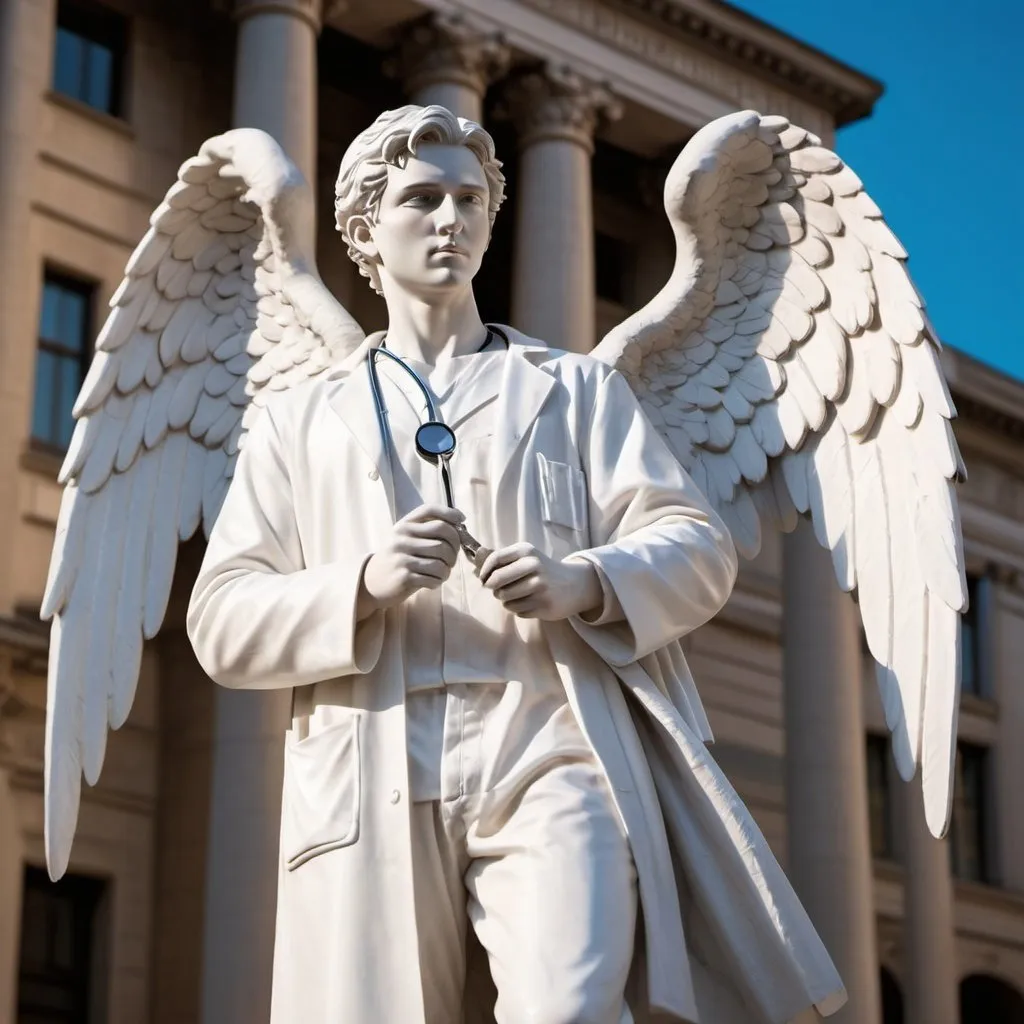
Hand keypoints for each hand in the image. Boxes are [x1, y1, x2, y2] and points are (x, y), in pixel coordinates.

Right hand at [359, 504, 463, 614]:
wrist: (371, 581)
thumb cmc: (398, 558)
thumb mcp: (407, 539)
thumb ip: (427, 530)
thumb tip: (459, 525)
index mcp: (404, 525)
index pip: (430, 510)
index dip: (450, 512)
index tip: (462, 520)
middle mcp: (402, 537)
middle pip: (443, 534)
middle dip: (455, 547)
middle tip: (452, 559)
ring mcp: (402, 557)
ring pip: (441, 560)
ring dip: (447, 569)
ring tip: (442, 572)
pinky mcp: (404, 576)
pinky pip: (434, 577)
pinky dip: (439, 581)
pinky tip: (433, 581)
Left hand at [477, 543, 602, 620]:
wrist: (574, 584)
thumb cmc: (543, 570)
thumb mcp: (528, 556)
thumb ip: (505, 560)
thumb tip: (478, 573)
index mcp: (527, 551)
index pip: (495, 559)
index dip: (484, 571)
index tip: (483, 579)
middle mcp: (534, 567)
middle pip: (496, 581)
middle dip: (493, 588)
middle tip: (497, 590)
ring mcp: (540, 587)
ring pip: (505, 599)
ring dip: (505, 600)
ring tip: (515, 596)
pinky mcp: (544, 605)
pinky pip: (517, 611)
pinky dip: (518, 609)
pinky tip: (529, 603)